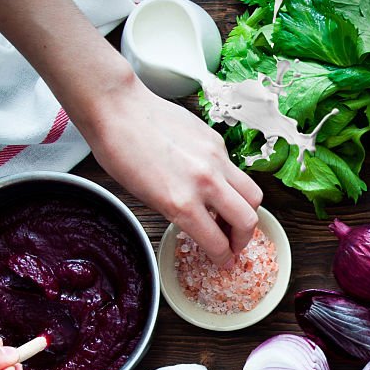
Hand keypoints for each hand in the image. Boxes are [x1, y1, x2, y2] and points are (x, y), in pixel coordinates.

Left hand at [84, 75, 262, 267]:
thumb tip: (200, 224)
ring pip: (253, 195)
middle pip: (248, 221)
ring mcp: (215, 160)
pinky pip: (235, 171)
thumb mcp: (146, 198)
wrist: (117, 109)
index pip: (218, 243)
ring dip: (246, 211)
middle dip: (243, 239)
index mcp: (181, 203)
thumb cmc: (120, 153)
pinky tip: (213, 184)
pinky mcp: (217, 142)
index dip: (224, 259)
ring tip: (231, 215)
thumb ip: (180, 214)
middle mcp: (204, 182)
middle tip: (234, 243)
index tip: (225, 261)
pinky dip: (230, 184)